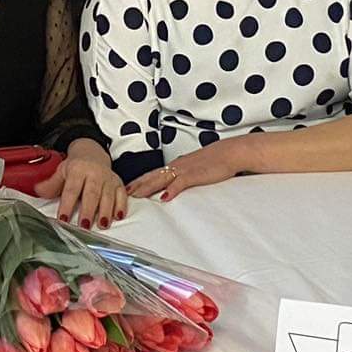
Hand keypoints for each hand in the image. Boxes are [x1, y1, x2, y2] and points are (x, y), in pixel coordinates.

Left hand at [33, 141, 127, 228]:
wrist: (92, 153)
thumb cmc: (76, 167)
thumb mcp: (61, 172)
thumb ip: (51, 184)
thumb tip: (37, 191)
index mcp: (78, 170)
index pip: (71, 190)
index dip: (67, 205)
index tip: (64, 219)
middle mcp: (94, 174)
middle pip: (91, 193)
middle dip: (88, 210)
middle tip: (84, 225)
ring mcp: (108, 179)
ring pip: (108, 196)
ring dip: (106, 211)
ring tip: (102, 224)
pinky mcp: (118, 183)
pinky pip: (122, 195)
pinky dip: (121, 206)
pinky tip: (118, 216)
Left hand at [126, 140, 240, 202]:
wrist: (229, 152)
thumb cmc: (214, 161)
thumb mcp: (194, 169)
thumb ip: (182, 177)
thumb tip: (173, 186)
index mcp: (176, 165)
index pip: (153, 174)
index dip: (139, 181)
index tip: (127, 188)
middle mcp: (176, 166)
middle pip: (152, 176)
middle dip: (137, 185)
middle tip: (123, 194)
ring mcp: (185, 170)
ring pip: (161, 179)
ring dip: (148, 188)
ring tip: (136, 196)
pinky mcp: (195, 175)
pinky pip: (180, 183)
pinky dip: (171, 190)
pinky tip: (164, 198)